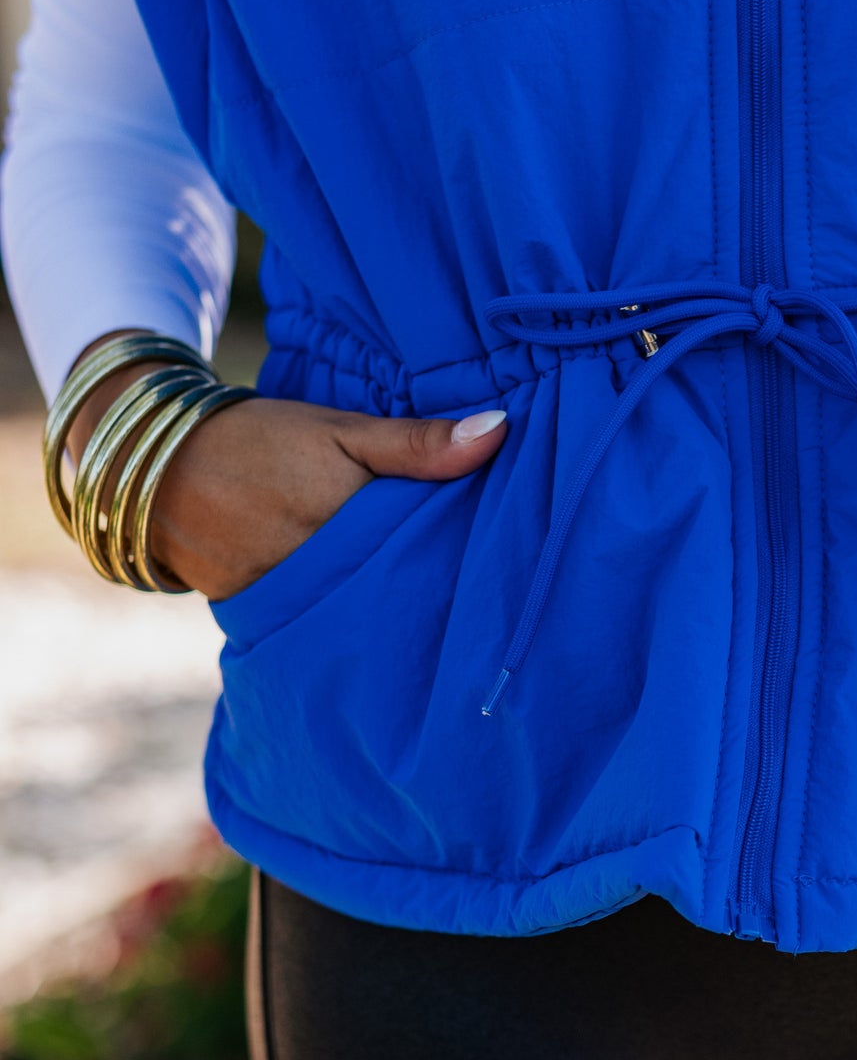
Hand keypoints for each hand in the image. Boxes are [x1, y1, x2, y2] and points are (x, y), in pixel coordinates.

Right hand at [65, 338, 507, 599]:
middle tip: (467, 606)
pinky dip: (335, 622)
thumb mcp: (341, 431)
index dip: (457, 565)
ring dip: (380, 616)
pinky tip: (361, 621)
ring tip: (416, 615)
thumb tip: (501, 431)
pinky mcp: (254, 620)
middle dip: (421, 598)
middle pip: (390, 596)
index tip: (492, 570)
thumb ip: (418, 442)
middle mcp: (313, 572)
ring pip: (351, 618)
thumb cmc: (259, 439)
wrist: (153, 463)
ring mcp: (280, 602)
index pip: (422, 558)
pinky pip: (311, 628)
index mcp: (344, 523)